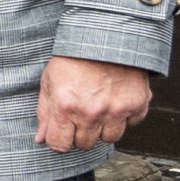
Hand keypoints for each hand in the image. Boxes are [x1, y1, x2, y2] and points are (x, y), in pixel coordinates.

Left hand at [36, 55, 152, 152]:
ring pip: (109, 139)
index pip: (59, 146)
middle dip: (80, 133)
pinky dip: (125, 116)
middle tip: (80, 115)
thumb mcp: (50, 81)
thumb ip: (45, 113)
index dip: (58, 140)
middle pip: (85, 145)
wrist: (107, 34)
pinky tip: (116, 99)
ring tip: (98, 107)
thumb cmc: (75, 56)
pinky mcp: (138, 104)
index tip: (61, 133)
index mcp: (65, 107)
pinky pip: (131, 124)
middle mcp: (92, 112)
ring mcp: (117, 110)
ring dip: (103, 128)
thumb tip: (41, 138)